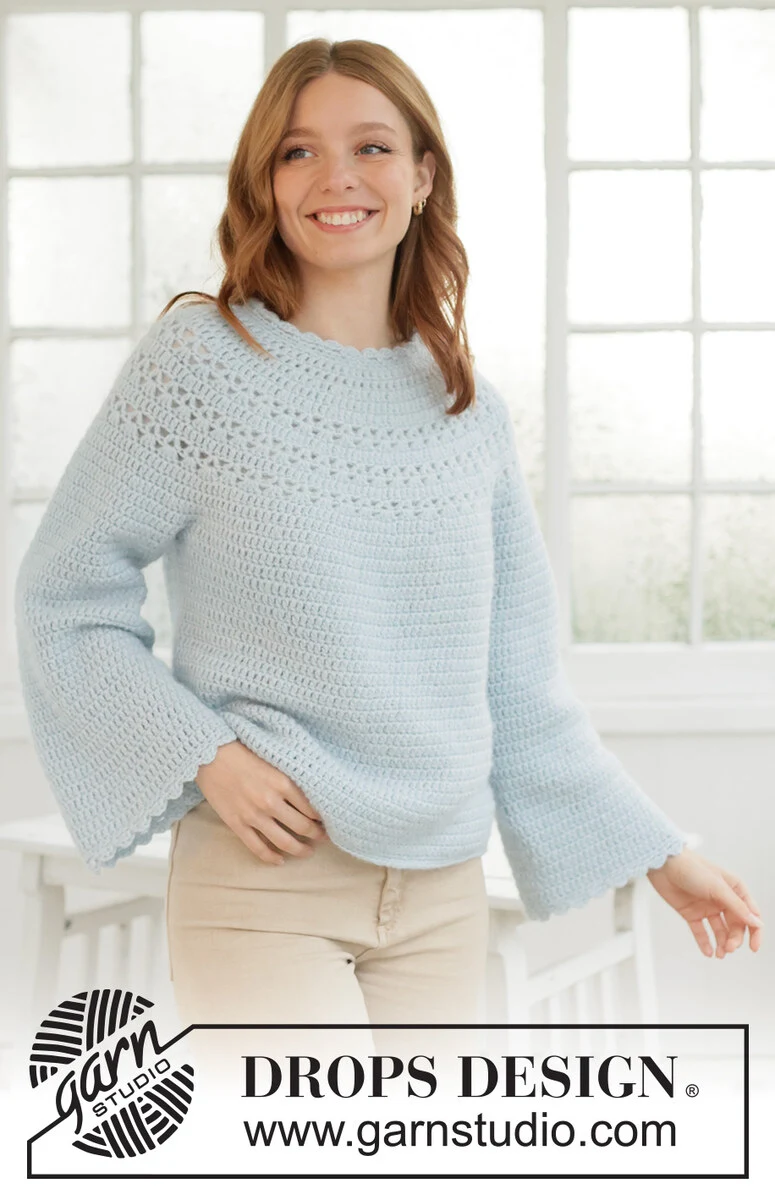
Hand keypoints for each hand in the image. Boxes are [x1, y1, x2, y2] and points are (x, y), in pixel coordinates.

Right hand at [195, 740, 329, 864]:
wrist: (210, 755)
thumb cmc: (243, 752)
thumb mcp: (274, 761)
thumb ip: (289, 780)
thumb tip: (310, 796)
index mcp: (283, 783)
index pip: (312, 808)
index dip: (322, 818)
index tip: (327, 821)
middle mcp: (271, 802)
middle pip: (303, 827)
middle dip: (317, 835)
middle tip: (324, 838)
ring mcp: (254, 816)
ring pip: (284, 842)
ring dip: (300, 850)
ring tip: (308, 852)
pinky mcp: (237, 824)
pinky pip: (258, 848)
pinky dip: (272, 858)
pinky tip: (280, 860)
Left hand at [647, 847, 763, 956]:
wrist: (663, 864)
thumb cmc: (692, 868)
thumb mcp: (718, 888)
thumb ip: (737, 907)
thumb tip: (756, 922)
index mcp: (734, 889)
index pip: (751, 913)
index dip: (755, 931)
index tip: (753, 947)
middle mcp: (722, 899)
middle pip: (735, 925)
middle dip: (735, 939)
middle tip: (729, 948)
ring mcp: (707, 907)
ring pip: (720, 931)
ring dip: (722, 943)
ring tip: (721, 954)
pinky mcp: (691, 913)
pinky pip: (701, 932)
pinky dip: (705, 943)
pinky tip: (709, 952)